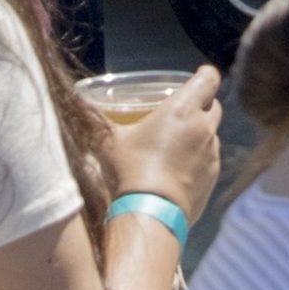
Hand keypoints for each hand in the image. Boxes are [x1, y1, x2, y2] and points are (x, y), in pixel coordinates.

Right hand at [97, 63, 223, 217]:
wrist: (150, 214)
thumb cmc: (130, 171)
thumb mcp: (107, 141)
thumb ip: (93, 118)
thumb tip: (75, 101)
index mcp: (184, 110)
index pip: (209, 79)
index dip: (205, 74)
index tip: (199, 75)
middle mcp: (204, 129)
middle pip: (213, 106)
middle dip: (201, 105)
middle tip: (180, 111)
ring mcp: (212, 155)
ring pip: (211, 136)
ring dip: (198, 135)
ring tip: (174, 145)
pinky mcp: (212, 180)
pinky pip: (209, 162)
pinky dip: (198, 161)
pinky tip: (177, 171)